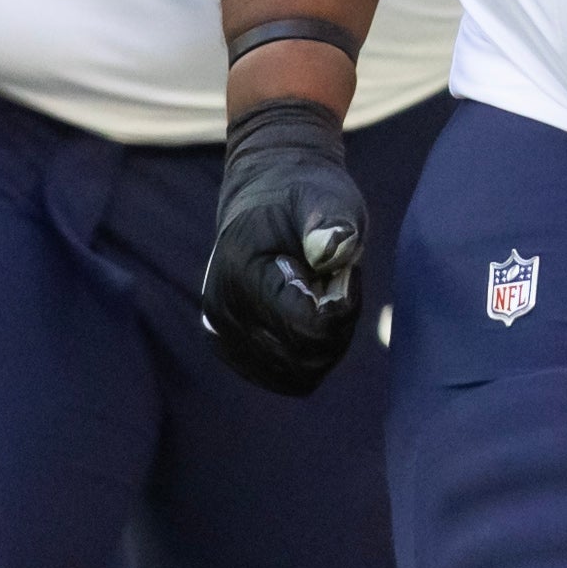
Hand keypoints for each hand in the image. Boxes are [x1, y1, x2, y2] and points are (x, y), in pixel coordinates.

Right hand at [203, 99, 367, 394]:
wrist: (265, 190)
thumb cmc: (302, 192)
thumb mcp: (326, 196)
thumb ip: (332, 221)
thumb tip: (332, 249)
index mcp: (241, 273)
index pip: (308, 330)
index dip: (342, 306)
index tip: (343, 269)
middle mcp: (222, 312)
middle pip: (306, 360)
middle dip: (336, 326)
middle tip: (333, 280)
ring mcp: (222, 335)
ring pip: (299, 376)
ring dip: (324, 343)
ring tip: (318, 294)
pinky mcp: (231, 349)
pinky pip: (286, 378)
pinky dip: (309, 355)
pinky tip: (308, 313)